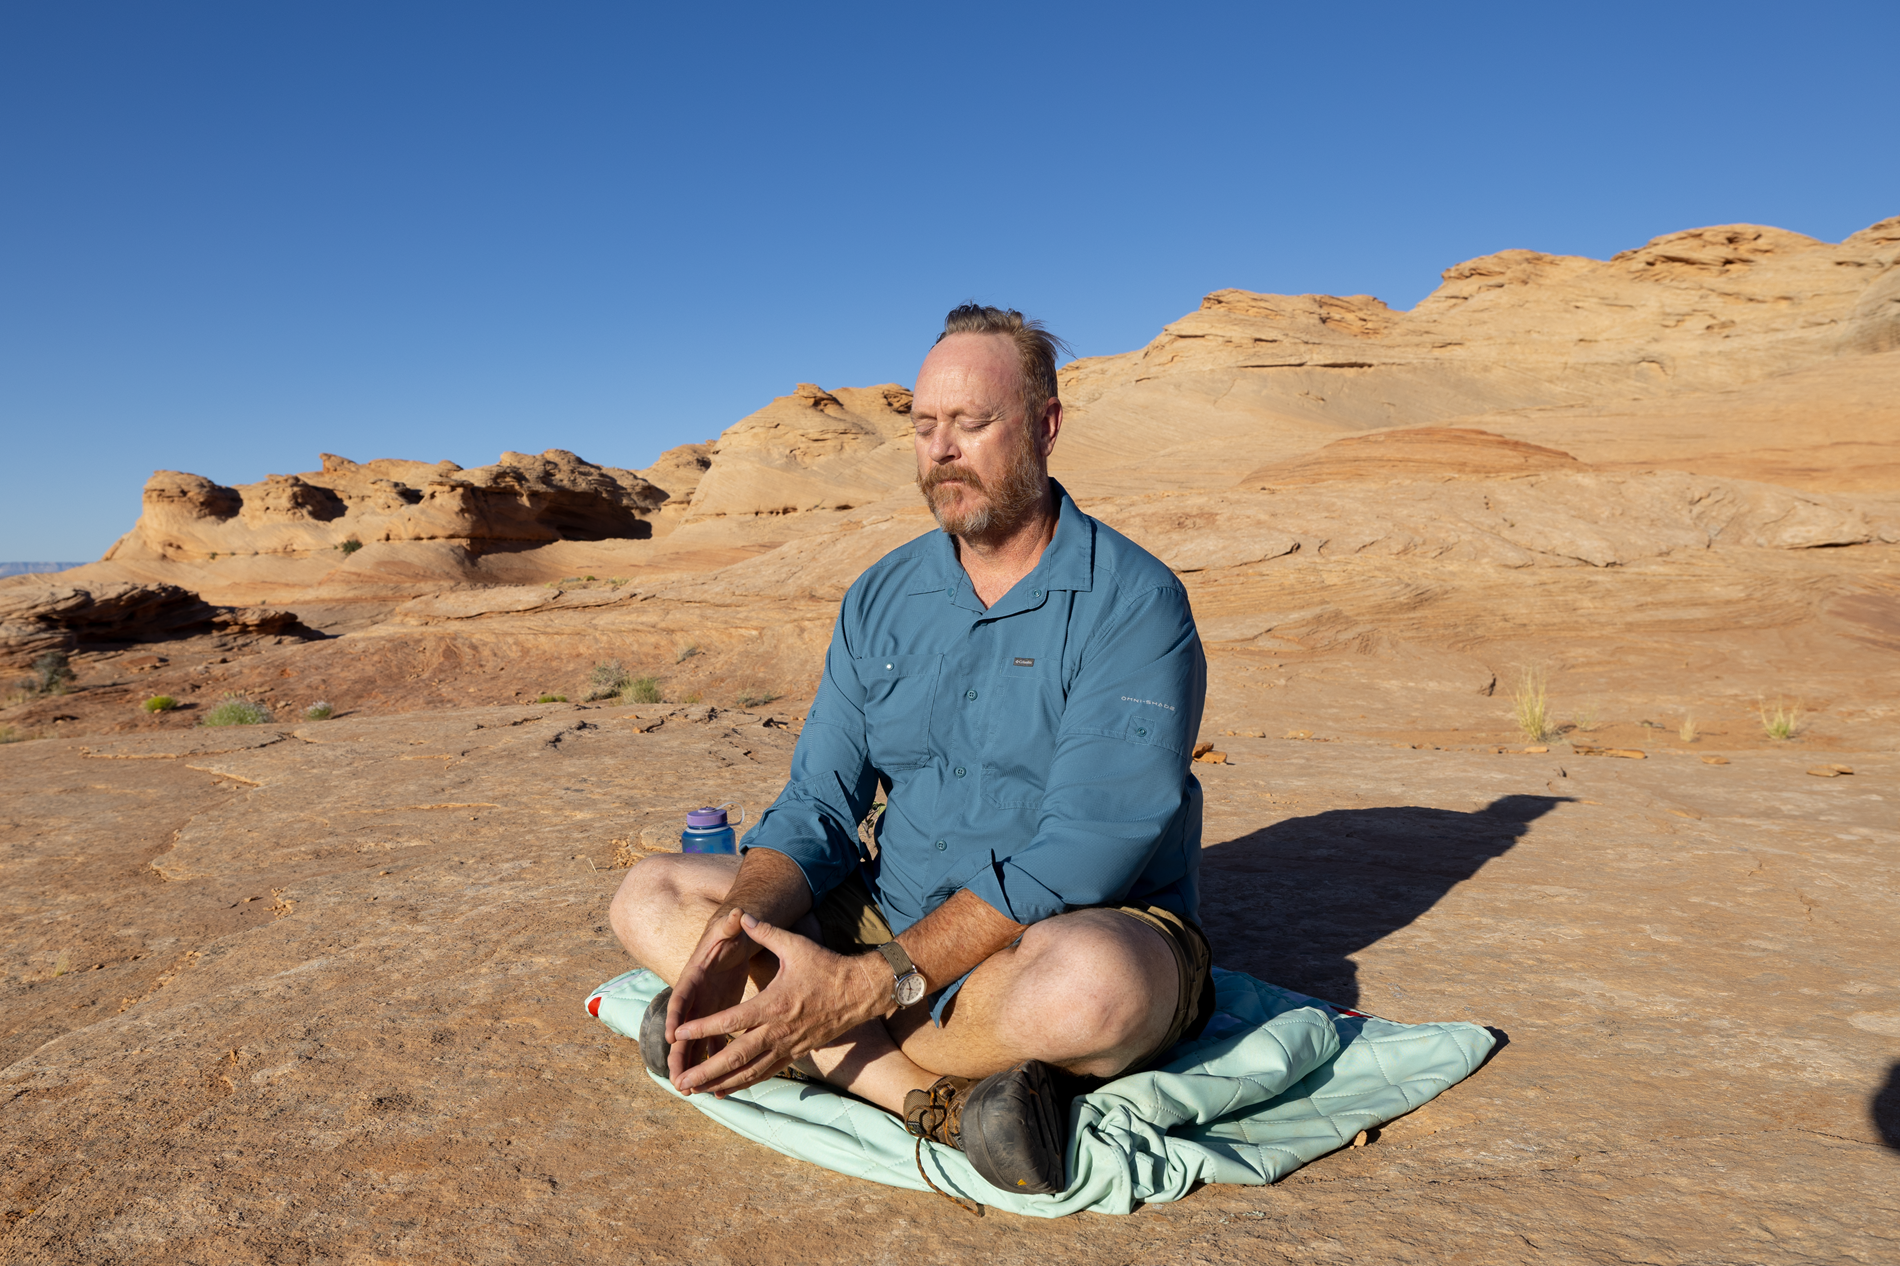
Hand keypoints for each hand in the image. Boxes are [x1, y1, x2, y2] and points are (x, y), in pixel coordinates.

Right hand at [665, 907, 757, 1086]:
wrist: (731, 940)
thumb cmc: (730, 933)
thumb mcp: (729, 927)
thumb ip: (731, 923)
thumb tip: (736, 912)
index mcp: (695, 976)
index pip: (681, 996)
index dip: (674, 1015)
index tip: (670, 1035)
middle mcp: (695, 996)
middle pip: (682, 1028)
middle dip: (678, 1053)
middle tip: (676, 1077)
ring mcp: (704, 1009)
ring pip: (694, 1042)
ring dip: (692, 1064)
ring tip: (688, 1090)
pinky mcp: (717, 1016)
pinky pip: (712, 1043)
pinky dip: (711, 1060)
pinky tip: (714, 1084)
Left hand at [672, 913, 887, 1096]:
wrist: (860, 992)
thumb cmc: (827, 967)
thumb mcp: (796, 945)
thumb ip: (766, 932)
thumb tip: (742, 915)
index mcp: (774, 1004)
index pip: (731, 1020)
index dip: (703, 1027)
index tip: (679, 1033)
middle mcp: (778, 1031)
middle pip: (736, 1056)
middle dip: (706, 1069)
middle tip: (681, 1081)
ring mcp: (788, 1046)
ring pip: (750, 1071)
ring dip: (721, 1082)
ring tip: (696, 1091)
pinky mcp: (796, 1053)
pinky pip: (766, 1073)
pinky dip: (744, 1083)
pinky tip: (724, 1089)